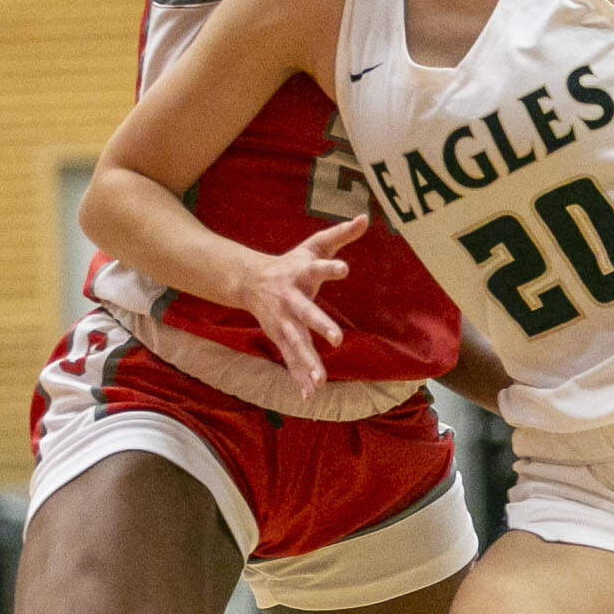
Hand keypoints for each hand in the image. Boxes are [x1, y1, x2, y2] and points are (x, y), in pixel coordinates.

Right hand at [242, 215, 367, 400]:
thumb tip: (364, 217)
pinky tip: (307, 396)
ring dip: (306, 362)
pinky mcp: (279, 337)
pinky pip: (289, 359)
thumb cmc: (291, 263)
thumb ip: (340, 234)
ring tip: (319, 381)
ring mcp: (282, 321)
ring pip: (295, 343)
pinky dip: (297, 377)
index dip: (330, 268)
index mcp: (300, 273)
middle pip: (306, 312)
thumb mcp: (314, 245)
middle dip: (319, 326)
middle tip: (337, 339)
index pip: (318, 268)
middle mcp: (290, 298)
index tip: (344, 268)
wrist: (249, 281)